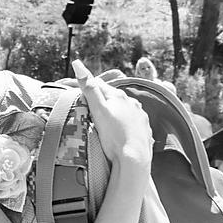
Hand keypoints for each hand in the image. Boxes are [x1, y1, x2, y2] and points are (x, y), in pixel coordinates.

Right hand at [72, 59, 152, 173]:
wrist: (134, 158)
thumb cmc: (113, 136)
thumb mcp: (98, 111)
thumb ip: (89, 88)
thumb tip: (78, 64)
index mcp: (118, 96)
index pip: (99, 85)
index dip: (88, 86)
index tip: (79, 91)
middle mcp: (131, 102)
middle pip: (113, 96)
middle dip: (102, 98)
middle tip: (91, 107)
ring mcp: (139, 115)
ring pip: (124, 107)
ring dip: (116, 110)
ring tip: (106, 120)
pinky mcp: (144, 128)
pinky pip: (133, 121)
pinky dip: (126, 122)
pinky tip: (121, 130)